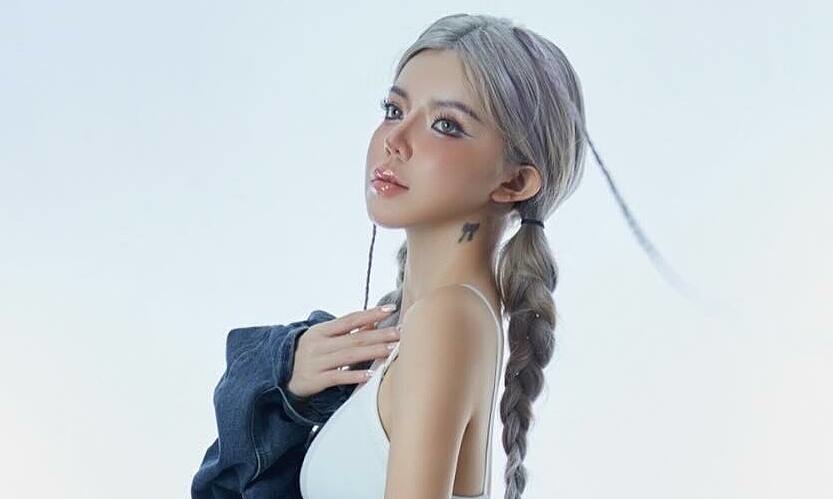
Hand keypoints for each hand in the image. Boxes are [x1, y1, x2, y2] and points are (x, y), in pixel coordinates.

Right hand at [286, 305, 401, 398]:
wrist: (279, 376)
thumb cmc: (306, 354)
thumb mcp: (322, 339)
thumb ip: (346, 332)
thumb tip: (373, 323)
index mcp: (321, 331)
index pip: (350, 319)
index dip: (370, 314)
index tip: (390, 309)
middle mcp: (319, 344)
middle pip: (354, 338)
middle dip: (379, 335)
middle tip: (399, 333)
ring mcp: (316, 362)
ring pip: (349, 356)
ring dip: (372, 352)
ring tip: (392, 350)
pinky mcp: (315, 380)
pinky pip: (338, 377)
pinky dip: (355, 375)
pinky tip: (371, 375)